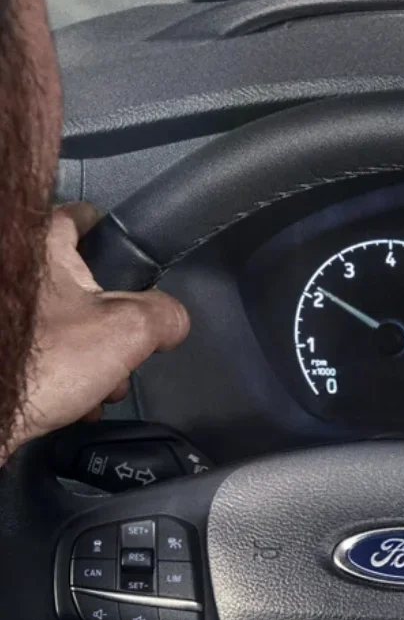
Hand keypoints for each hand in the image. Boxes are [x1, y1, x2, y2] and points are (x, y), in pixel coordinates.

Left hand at [3, 206, 190, 457]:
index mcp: (43, 251)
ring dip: (87, 353)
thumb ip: (164, 315)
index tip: (119, 248)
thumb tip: (171, 320)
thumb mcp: (129, 331)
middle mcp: (14, 273)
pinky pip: (36, 351)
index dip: (102, 228)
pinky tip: (73, 404)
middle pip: (76, 283)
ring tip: (102, 388)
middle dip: (107, 317)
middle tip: (124, 343)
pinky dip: (58, 372)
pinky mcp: (3, 347)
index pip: (74, 216)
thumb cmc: (46, 359)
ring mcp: (6, 315)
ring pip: (59, 323)